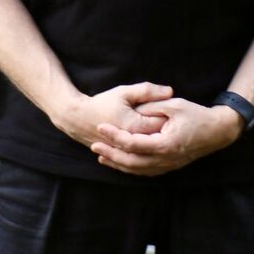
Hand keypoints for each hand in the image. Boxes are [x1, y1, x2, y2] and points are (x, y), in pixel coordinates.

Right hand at [57, 80, 171, 148]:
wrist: (78, 119)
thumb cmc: (102, 103)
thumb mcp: (124, 92)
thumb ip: (147, 91)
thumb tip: (170, 91)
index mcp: (136, 127)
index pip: (163, 124)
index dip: (172, 118)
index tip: (175, 112)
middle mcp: (133, 144)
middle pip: (160, 140)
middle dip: (167, 132)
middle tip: (173, 123)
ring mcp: (128, 153)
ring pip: (151, 152)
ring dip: (158, 144)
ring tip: (162, 134)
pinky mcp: (123, 158)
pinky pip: (141, 161)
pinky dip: (149, 155)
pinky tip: (153, 148)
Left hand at [91, 97, 242, 176]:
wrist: (218, 131)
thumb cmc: (197, 115)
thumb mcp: (174, 105)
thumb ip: (151, 107)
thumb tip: (132, 108)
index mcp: (165, 144)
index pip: (133, 143)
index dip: (114, 136)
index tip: (101, 126)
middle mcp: (165, 159)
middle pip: (131, 162)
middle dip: (110, 154)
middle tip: (94, 146)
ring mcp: (168, 165)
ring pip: (137, 170)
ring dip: (118, 164)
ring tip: (101, 156)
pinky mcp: (169, 166)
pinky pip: (145, 172)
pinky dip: (130, 168)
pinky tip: (119, 162)